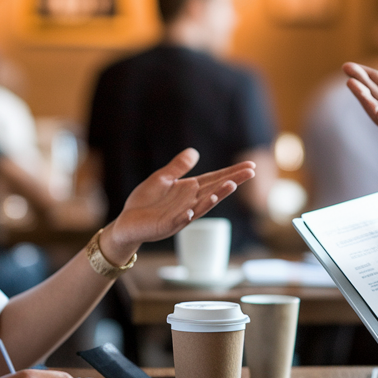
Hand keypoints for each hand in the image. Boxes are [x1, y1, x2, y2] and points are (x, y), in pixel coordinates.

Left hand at [101, 148, 255, 261]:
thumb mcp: (162, 179)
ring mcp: (180, 215)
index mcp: (189, 190)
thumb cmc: (145, 202)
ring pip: (201, 206)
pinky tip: (190, 211)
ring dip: (215, 197)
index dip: (231, 173)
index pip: (214, 179)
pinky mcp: (166, 225)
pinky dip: (185, 216)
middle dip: (232, 181)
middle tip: (250, 173)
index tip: (250, 166)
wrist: (127, 223)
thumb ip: (178, 167)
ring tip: (229, 186)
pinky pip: (177, 220)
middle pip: (214, 190)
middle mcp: (190, 203)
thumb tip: (194, 152)